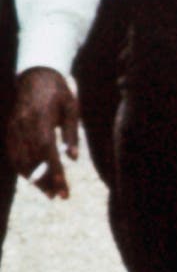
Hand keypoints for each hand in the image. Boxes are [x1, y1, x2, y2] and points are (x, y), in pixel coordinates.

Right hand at [9, 69, 77, 198]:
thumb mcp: (71, 108)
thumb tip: (72, 158)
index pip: (46, 150)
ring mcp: (13, 127)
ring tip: (49, 193)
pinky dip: (22, 169)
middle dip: (45, 180)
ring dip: (34, 178)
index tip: (62, 187)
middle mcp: (23, 124)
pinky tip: (33, 179)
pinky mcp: (9, 129)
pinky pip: (12, 154)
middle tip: (58, 197)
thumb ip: (72, 133)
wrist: (34, 74)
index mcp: (40, 117)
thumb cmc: (58, 91)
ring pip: (20, 159)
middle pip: (33, 159)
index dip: (54, 170)